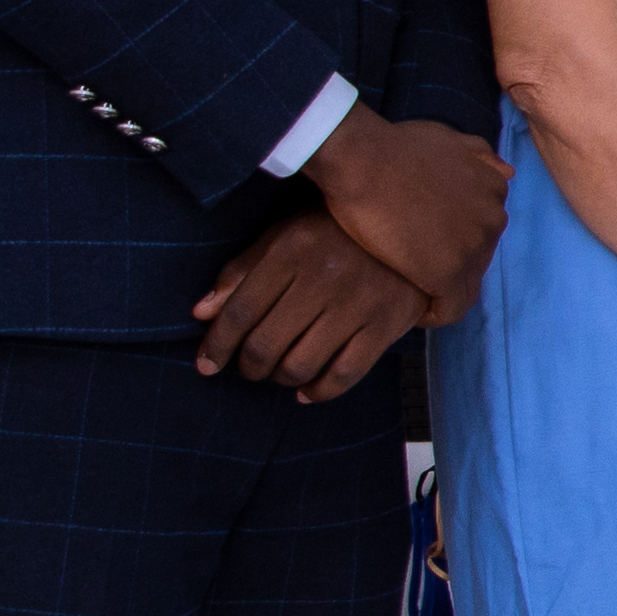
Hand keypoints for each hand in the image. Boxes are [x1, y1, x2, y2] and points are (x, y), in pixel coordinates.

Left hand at [190, 215, 422, 399]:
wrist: (414, 223)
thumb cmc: (337, 232)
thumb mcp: (285, 236)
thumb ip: (242, 271)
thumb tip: (201, 313)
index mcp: (290, 251)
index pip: (240, 311)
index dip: (217, 344)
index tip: (205, 365)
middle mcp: (322, 278)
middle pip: (266, 343)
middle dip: (247, 366)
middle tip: (247, 368)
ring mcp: (357, 304)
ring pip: (301, 364)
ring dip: (279, 378)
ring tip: (277, 373)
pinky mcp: (386, 325)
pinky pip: (345, 373)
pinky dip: (319, 392)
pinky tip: (306, 392)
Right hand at [307, 110, 506, 315]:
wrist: (363, 160)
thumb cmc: (394, 146)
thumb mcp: (446, 138)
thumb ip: (476, 154)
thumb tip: (504, 169)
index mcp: (495, 189)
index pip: (482, 228)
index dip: (454, 240)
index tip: (426, 244)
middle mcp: (493, 219)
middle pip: (477, 258)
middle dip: (450, 265)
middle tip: (414, 267)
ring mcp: (473, 248)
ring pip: (466, 286)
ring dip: (441, 291)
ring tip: (411, 290)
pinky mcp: (448, 273)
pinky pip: (451, 310)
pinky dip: (433, 315)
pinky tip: (412, 313)